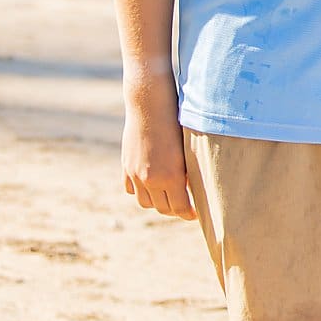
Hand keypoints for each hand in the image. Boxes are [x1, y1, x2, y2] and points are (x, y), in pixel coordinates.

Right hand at [121, 83, 195, 219]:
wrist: (150, 105)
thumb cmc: (176, 123)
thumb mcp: (187, 150)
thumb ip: (187, 174)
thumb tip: (191, 191)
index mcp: (171, 177)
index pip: (180, 209)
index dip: (189, 214)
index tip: (195, 214)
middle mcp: (150, 179)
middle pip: (163, 209)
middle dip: (175, 210)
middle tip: (184, 206)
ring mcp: (135, 174)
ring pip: (145, 202)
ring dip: (157, 202)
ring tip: (167, 196)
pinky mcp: (126, 166)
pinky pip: (131, 189)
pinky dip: (141, 190)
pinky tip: (150, 184)